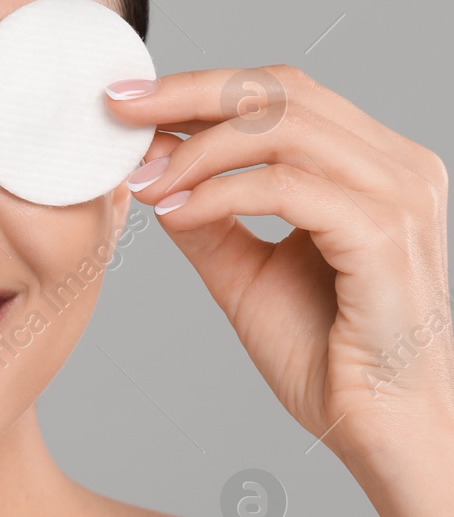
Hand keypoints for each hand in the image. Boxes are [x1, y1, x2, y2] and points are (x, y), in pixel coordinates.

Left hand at [105, 65, 453, 470]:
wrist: (381, 428)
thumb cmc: (328, 357)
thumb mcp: (247, 273)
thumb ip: (207, 217)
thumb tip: (149, 168)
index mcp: (371, 165)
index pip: (282, 93)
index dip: (199, 87)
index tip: (126, 100)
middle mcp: (395, 167)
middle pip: (282, 90)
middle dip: (188, 94)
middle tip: (118, 111)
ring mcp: (398, 196)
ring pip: (283, 128)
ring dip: (197, 149)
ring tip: (142, 180)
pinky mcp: (384, 235)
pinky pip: (287, 188)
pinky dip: (220, 194)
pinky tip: (174, 213)